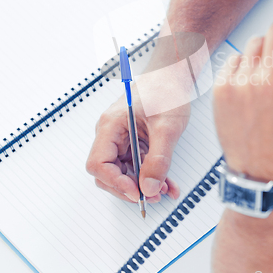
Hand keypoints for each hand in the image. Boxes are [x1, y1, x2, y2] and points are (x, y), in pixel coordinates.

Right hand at [86, 77, 189, 202]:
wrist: (174, 76)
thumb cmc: (166, 91)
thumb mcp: (167, 128)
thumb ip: (158, 159)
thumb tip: (149, 188)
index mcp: (111, 125)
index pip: (99, 163)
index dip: (115, 182)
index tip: (136, 192)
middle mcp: (112, 133)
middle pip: (109, 172)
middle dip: (130, 188)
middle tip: (152, 196)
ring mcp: (123, 138)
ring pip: (125, 171)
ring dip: (143, 185)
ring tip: (164, 190)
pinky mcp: (135, 141)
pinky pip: (138, 165)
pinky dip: (152, 176)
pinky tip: (168, 183)